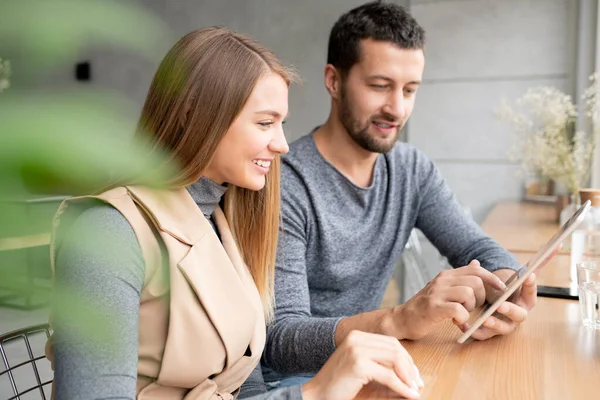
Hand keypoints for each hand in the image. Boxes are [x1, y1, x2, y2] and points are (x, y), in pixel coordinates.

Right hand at [301, 330, 423, 399]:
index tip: (414, 375)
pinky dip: (402, 387)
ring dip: (408, 376)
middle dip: (410, 367)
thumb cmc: (337, 384)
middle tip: (417, 383)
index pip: (390, 342)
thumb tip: (404, 367)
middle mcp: (357, 338)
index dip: (406, 358)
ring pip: (395, 360)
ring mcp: (357, 350)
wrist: (316, 394)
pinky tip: (409, 394)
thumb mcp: (358, 365)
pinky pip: (389, 376)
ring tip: (415, 389)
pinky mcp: (359, 365)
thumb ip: (376, 359)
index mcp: (357, 335)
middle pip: (395, 348)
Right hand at [391, 260, 506, 339]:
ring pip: (468, 293)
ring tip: (461, 315)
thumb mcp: (443, 288)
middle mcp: (442, 280)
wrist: (403, 319)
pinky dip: (463, 319)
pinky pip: (458, 310)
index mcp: (446, 275)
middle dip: (480, 298)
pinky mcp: (433, 308)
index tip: (502, 289)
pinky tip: (457, 323)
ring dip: (470, 308)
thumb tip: (476, 262)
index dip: (492, 279)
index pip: (476, 269)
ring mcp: (437, 293)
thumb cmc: (425, 306)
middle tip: (470, 308)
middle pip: (476, 282)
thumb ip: (460, 277)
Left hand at [463, 246, 559, 339]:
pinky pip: (485, 336)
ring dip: (495, 324)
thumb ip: (536, 265)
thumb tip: (558, 244)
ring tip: (485, 319)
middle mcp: (518, 314)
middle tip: (501, 305)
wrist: (498, 302)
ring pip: (504, 328)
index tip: (528, 275)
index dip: (530, 285)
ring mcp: (506, 324)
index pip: (531, 293)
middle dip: (511, 310)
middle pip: (520, 315)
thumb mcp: (520, 276)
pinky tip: (465, 326)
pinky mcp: (491, 332)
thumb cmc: (510, 290)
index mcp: (526, 300)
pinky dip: (476, 333)